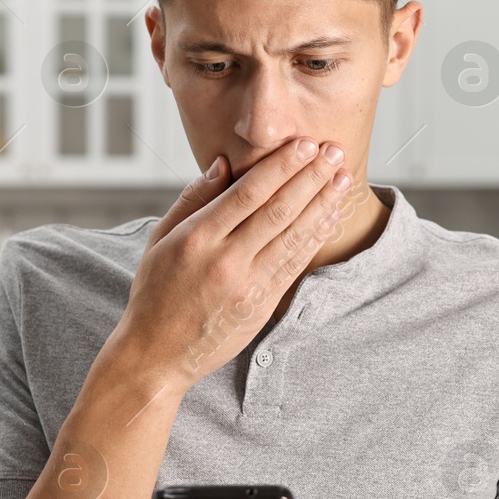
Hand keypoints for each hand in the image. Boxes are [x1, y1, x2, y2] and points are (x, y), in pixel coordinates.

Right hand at [107, 137, 353, 398]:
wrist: (157, 354)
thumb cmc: (155, 293)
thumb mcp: (160, 239)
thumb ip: (193, 199)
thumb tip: (224, 162)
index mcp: (197, 238)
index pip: (248, 192)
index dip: (281, 166)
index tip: (303, 144)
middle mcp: (225, 260)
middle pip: (278, 209)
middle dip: (310, 177)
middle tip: (334, 151)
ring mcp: (247, 285)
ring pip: (293, 235)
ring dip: (322, 203)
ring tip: (342, 177)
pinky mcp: (261, 305)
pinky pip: (294, 264)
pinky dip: (315, 237)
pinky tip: (330, 215)